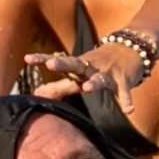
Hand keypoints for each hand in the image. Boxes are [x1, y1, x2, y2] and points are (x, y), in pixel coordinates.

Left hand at [21, 41, 147, 112]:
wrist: (131, 48)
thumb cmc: (99, 64)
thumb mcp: (80, 73)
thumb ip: (60, 85)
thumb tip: (36, 93)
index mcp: (78, 66)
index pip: (58, 61)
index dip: (42, 59)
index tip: (27, 59)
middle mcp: (90, 68)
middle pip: (75, 65)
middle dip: (63, 65)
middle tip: (51, 64)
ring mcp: (108, 73)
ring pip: (100, 78)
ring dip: (95, 83)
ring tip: (88, 88)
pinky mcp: (123, 81)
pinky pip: (125, 92)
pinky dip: (127, 100)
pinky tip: (129, 110)